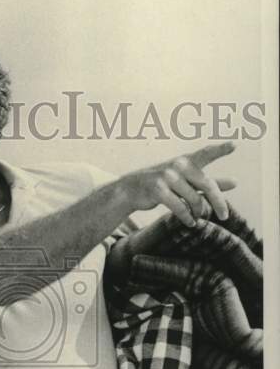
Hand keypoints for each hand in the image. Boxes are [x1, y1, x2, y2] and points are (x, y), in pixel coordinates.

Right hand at [121, 142, 235, 226]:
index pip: (206, 153)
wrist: (131, 189)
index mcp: (187, 160)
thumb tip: (236, 183)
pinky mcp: (158, 190)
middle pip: (207, 185)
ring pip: (194, 199)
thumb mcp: (187, 180)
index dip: (220, 150)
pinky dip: (187, 217)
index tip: (235, 145)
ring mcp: (168, 177)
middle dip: (218, 202)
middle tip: (225, 216)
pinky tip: (191, 223)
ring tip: (198, 218)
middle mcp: (179, 165)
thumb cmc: (163, 183)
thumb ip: (210, 182)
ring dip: (199, 212)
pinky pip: (180, 207)